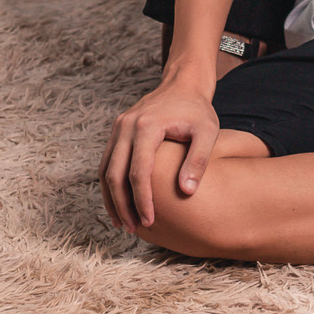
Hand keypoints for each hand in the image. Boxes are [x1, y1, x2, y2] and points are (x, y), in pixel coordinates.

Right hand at [98, 77, 219, 233]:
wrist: (182, 84)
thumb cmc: (197, 110)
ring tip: (123, 224)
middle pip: (115, 175)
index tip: (150, 222)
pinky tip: (119, 204)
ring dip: (112, 199)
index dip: (142, 200)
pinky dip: (110, 186)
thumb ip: (198, 160)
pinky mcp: (117, 132)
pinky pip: (107, 163)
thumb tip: (186, 191)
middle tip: (134, 229)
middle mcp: (127, 126)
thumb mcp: (207, 131)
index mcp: (147, 126)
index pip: (138, 172)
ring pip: (105, 171)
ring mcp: (118, 128)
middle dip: (123, 206)